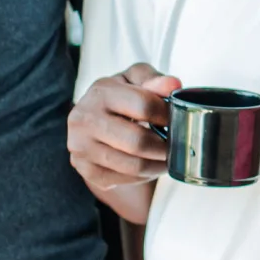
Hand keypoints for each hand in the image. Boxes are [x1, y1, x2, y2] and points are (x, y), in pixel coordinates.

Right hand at [67, 64, 178, 209]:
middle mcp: (84, 120)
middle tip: (178, 145)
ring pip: (133, 166)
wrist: (93, 119)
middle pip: (138, 142)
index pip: (143, 105)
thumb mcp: (136, 79)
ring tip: (168, 157)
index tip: (178, 119)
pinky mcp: (85, 169)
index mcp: (100, 93)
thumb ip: (154, 79)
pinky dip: (144, 176)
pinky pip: (124, 180)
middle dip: (165, 146)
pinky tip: (149, 165)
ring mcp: (81, 147)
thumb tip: (173, 84)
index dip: (168, 114)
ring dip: (158, 165)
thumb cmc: (121, 96)